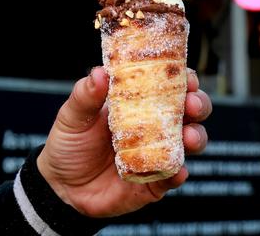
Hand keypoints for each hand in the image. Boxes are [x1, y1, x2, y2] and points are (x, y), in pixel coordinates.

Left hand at [36, 66, 210, 217]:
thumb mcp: (72, 117)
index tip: (185, 75)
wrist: (61, 186)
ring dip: (195, 138)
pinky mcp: (154, 183)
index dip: (181, 78)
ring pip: (189, 143)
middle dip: (198, 105)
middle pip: (188, 112)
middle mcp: (152, 127)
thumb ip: (85, 95)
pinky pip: (172, 177)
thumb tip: (100, 72)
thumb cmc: (68, 144)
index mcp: (135, 103)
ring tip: (189, 137)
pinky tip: (177, 170)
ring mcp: (156, 154)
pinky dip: (178, 173)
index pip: (167, 85)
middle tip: (192, 104)